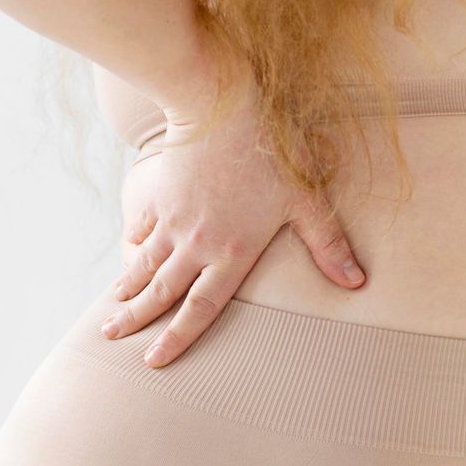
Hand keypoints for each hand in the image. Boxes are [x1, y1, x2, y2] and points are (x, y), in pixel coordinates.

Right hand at [103, 80, 366, 366]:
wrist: (220, 105)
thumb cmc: (271, 150)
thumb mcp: (306, 198)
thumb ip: (328, 244)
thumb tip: (356, 283)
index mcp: (231, 252)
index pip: (200, 309)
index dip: (177, 338)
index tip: (155, 360)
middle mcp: (196, 244)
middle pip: (161, 293)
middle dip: (135, 320)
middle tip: (109, 337)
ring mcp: (172, 221)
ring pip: (143, 266)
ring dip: (126, 291)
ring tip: (109, 313)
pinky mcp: (159, 196)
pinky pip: (139, 230)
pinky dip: (130, 248)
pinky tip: (125, 259)